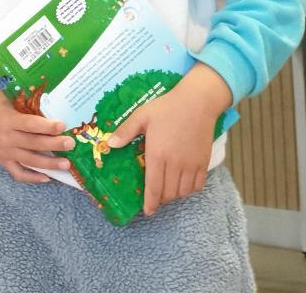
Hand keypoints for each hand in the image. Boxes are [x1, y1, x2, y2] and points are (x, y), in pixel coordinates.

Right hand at [0, 89, 73, 183]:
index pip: (30, 125)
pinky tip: (48, 177)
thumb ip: (27, 108)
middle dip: (54, 144)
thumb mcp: (9, 100)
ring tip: (66, 164)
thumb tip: (54, 113)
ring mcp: (4, 152)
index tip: (62, 125)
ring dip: (49, 164)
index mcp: (7, 120)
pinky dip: (33, 177)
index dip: (47, 126)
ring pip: (30, 161)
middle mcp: (5, 138)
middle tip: (70, 143)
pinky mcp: (3, 161)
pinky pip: (18, 173)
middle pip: (33, 144)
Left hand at [107, 63, 231, 214]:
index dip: (150, 202)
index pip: (153, 187)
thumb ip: (125, 132)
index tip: (147, 211)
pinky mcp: (203, 162)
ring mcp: (191, 164)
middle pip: (168, 193)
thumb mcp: (141, 116)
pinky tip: (181, 184)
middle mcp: (175, 164)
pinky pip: (197, 185)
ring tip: (165, 191)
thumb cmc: (166, 108)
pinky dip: (188, 189)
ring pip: (182, 191)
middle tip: (153, 198)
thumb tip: (110, 145)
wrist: (197, 103)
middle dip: (159, 199)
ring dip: (173, 195)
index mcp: (157, 154)